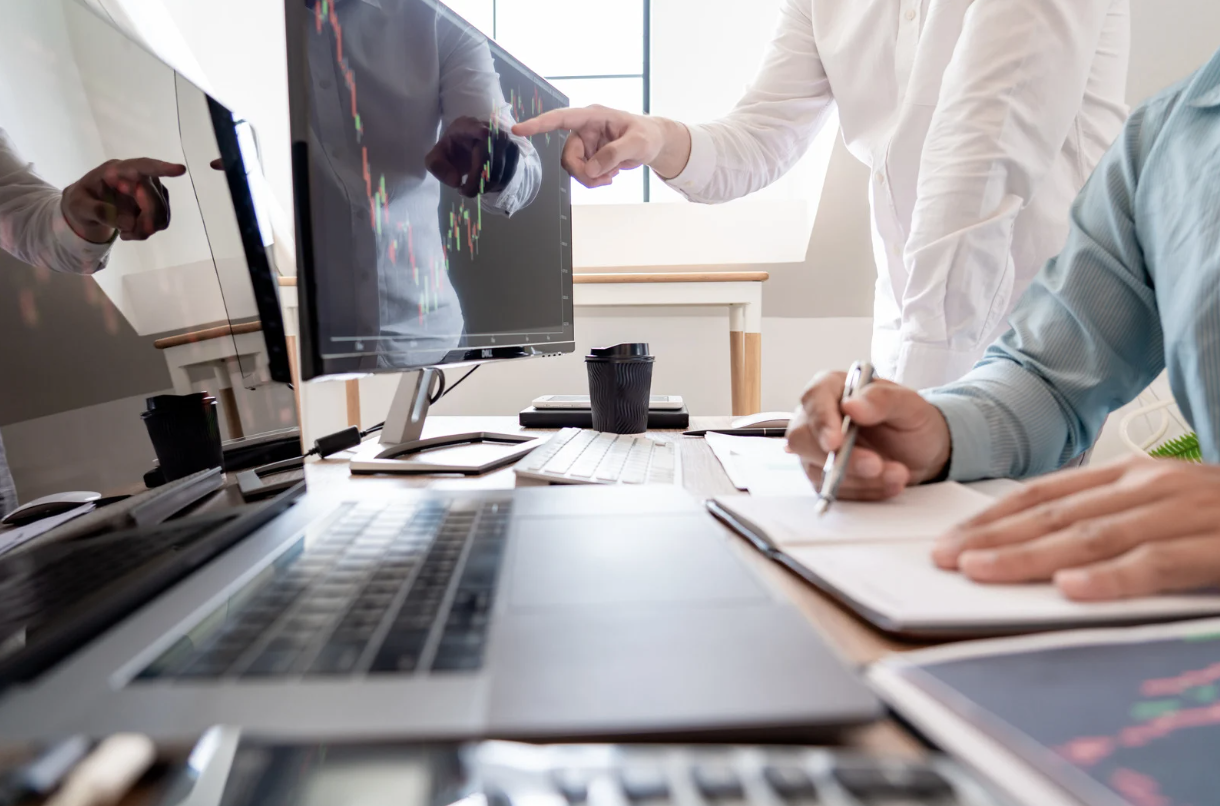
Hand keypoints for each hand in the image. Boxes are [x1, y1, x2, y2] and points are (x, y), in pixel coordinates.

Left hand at [62, 158, 185, 243]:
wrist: (85, 208)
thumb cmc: (80, 201)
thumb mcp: (78, 206)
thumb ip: (98, 212)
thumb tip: (129, 223)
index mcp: (116, 170)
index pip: (142, 166)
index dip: (162, 168)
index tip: (180, 170)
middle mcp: (138, 176)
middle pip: (154, 200)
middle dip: (145, 222)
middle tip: (127, 235)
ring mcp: (149, 189)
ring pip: (161, 213)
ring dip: (145, 229)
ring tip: (125, 232)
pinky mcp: (155, 202)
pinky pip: (161, 220)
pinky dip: (147, 231)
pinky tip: (131, 230)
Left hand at [426, 116, 520, 197]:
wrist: (467, 150)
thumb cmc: (452, 153)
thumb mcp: (436, 159)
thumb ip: (438, 167)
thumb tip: (457, 181)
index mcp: (465, 126)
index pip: (473, 127)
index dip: (479, 130)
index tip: (485, 133)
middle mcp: (488, 129)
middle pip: (486, 157)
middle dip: (475, 180)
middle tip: (464, 192)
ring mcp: (504, 140)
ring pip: (499, 168)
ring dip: (484, 185)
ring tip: (471, 189)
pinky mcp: (513, 152)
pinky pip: (508, 173)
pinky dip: (495, 185)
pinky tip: (484, 185)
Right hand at [512, 105, 688, 186]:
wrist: (653, 143)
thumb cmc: (647, 135)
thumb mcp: (637, 143)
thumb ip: (614, 154)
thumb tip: (591, 170)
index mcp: (592, 116)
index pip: (560, 118)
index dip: (539, 124)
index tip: (519, 130)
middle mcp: (584, 129)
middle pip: (568, 156)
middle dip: (583, 173)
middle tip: (604, 180)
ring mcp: (585, 144)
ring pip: (574, 168)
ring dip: (590, 178)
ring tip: (611, 177)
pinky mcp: (588, 156)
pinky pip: (582, 174)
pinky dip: (595, 180)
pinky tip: (610, 175)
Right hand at [786, 371, 951, 499]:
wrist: (921, 452)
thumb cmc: (911, 420)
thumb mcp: (909, 404)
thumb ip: (882, 399)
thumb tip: (851, 406)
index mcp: (833, 388)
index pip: (814, 398)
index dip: (821, 420)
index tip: (835, 442)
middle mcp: (817, 418)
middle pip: (803, 439)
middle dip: (840, 458)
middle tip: (875, 465)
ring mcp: (816, 449)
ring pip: (818, 470)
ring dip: (860, 478)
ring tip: (897, 473)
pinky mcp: (823, 477)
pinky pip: (832, 490)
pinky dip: (864, 491)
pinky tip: (888, 483)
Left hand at [933, 456, 1219, 600]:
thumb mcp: (1161, 514)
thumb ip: (1108, 525)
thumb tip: (1043, 553)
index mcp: (1133, 476)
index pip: (1045, 495)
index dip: (993, 519)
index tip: (949, 542)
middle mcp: (1152, 486)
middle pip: (1057, 515)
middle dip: (996, 539)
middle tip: (945, 561)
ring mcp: (1186, 512)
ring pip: (1095, 536)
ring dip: (1033, 556)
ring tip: (982, 572)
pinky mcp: (1218, 547)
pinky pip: (1158, 562)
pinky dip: (1113, 576)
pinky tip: (1073, 588)